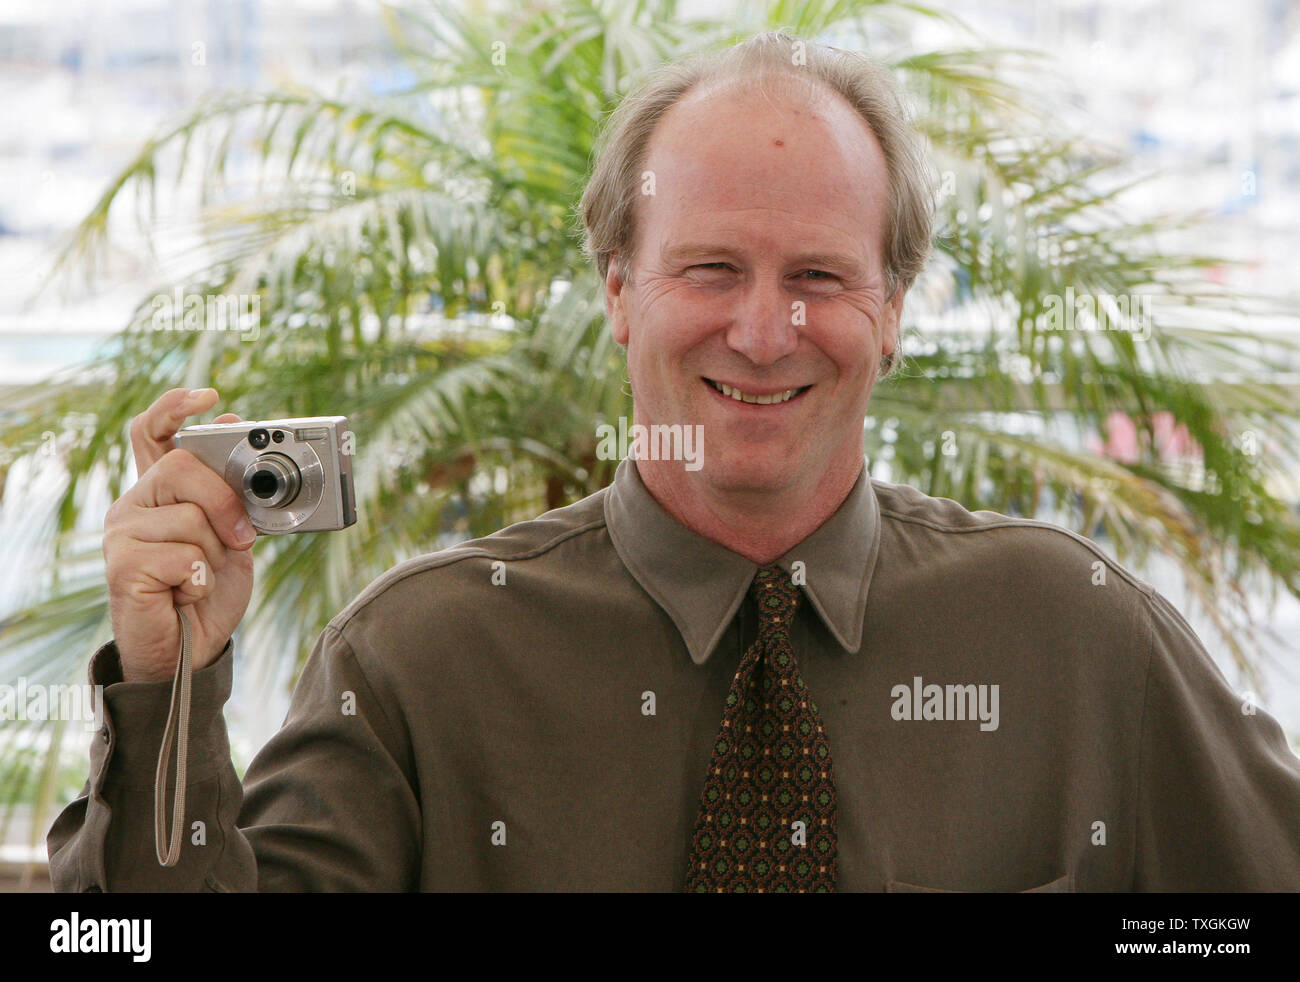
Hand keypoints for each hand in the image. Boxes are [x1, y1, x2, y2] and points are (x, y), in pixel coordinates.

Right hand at [104, 388, 255, 681]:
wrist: (189, 651)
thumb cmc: (208, 592)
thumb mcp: (233, 537)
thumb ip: (234, 495)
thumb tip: (233, 430)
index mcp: (159, 492)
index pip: (151, 432)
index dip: (175, 407)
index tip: (211, 396)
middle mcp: (134, 504)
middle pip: (182, 466)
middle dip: (226, 500)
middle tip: (244, 537)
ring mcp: (122, 533)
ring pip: (191, 517)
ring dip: (217, 553)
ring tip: (202, 576)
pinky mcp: (122, 566)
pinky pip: (184, 555)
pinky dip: (201, 578)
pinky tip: (187, 593)